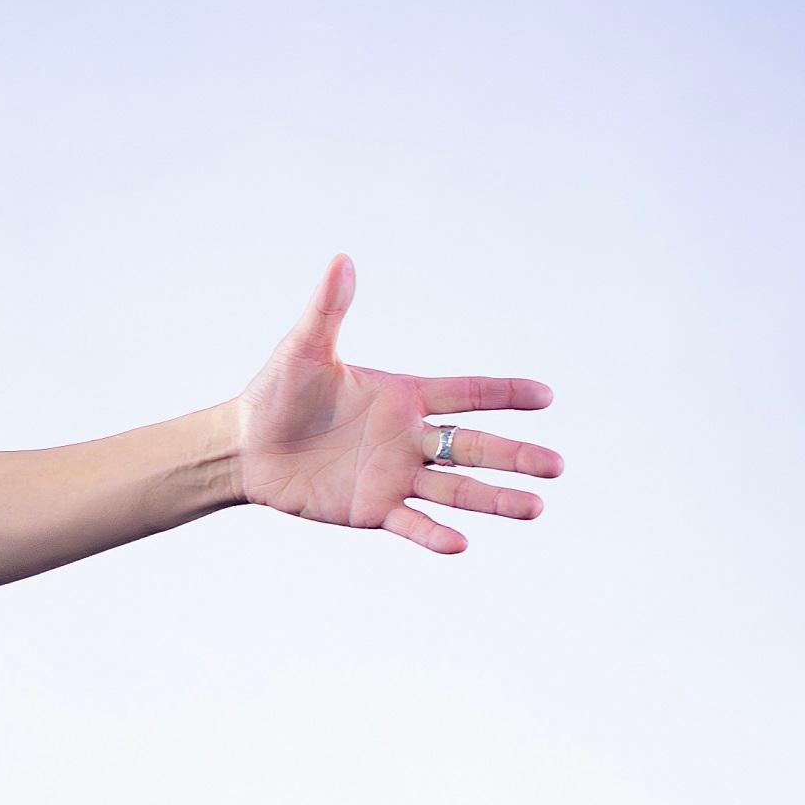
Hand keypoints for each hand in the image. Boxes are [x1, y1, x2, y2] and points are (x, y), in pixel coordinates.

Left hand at [230, 257, 558, 553]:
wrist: (247, 447)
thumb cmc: (277, 393)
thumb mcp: (305, 349)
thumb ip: (329, 309)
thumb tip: (341, 259)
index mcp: (404, 397)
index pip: (468, 393)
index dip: (506, 395)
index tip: (546, 397)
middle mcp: (409, 438)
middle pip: (473, 447)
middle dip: (515, 456)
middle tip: (557, 466)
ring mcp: (395, 476)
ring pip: (456, 489)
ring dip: (495, 498)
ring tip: (535, 507)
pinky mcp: (372, 509)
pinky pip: (411, 523)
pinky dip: (434, 534)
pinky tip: (461, 544)